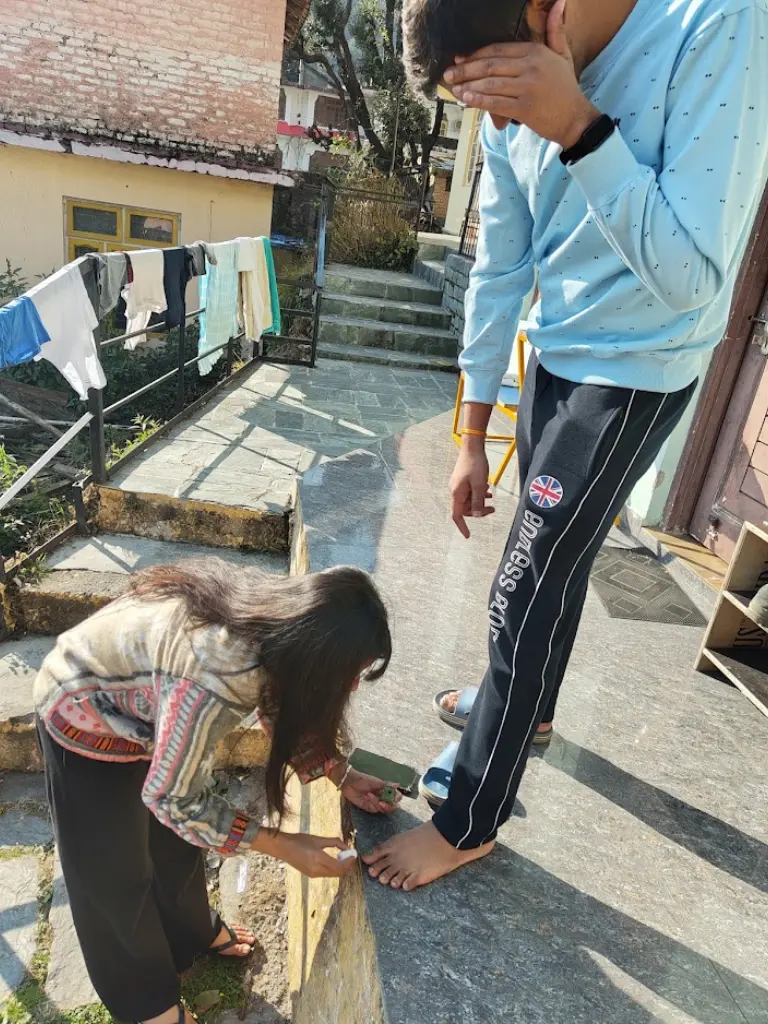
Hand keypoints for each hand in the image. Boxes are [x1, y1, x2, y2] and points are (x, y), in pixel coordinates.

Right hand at [276, 832, 357, 878]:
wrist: (283, 848)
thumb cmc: (299, 840)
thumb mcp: (318, 839)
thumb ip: (334, 842)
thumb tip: (346, 846)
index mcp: (318, 859)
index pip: (340, 866)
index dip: (349, 862)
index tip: (354, 854)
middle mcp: (316, 869)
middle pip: (338, 873)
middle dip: (347, 866)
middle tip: (351, 856)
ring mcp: (313, 874)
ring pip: (333, 875)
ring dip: (340, 868)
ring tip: (343, 857)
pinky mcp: (311, 875)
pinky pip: (326, 874)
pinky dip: (333, 869)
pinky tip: (333, 860)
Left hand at [342, 769, 401, 814]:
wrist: (350, 782)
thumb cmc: (363, 779)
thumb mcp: (376, 781)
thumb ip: (388, 785)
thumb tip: (398, 785)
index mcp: (386, 790)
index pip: (397, 797)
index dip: (397, 798)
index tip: (395, 797)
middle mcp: (383, 797)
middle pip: (393, 806)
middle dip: (389, 805)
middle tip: (383, 802)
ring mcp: (377, 803)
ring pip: (385, 809)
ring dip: (378, 802)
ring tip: (370, 794)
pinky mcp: (370, 808)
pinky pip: (376, 809)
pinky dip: (373, 803)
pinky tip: (367, 796)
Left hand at [444, 0, 598, 145]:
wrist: (576, 118)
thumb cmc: (566, 88)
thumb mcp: (562, 54)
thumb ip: (555, 30)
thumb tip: (560, 3)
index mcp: (535, 52)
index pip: (498, 50)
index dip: (476, 55)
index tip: (460, 59)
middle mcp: (530, 67)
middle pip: (491, 65)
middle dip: (466, 70)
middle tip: (448, 74)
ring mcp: (527, 87)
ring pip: (491, 84)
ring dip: (469, 86)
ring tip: (453, 88)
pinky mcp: (525, 108)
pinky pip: (496, 103)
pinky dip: (479, 101)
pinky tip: (466, 99)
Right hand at [450, 443, 493, 538]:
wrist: (472, 447)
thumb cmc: (475, 465)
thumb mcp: (479, 485)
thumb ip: (478, 502)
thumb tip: (477, 515)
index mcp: (457, 494)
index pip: (457, 515)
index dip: (462, 527)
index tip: (468, 536)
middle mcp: (455, 491)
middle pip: (465, 508)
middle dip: (478, 511)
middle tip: (492, 509)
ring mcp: (459, 485)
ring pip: (469, 500)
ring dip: (480, 501)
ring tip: (491, 496)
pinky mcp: (463, 480)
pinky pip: (471, 492)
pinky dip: (479, 493)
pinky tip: (487, 488)